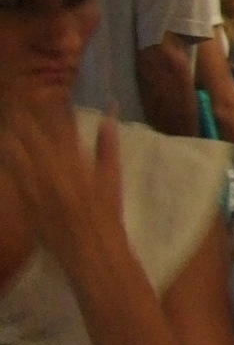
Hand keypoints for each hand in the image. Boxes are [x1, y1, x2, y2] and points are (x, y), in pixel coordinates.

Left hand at [0, 105, 123, 268]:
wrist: (91, 250)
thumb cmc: (106, 214)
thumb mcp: (112, 179)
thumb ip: (107, 146)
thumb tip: (109, 116)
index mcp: (77, 165)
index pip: (60, 128)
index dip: (48, 109)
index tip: (41, 94)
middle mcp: (53, 173)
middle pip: (32, 137)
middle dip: (23, 118)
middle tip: (16, 103)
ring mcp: (35, 187)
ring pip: (16, 153)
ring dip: (11, 135)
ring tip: (8, 124)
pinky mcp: (23, 200)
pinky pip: (10, 175)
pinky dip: (7, 160)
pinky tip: (5, 149)